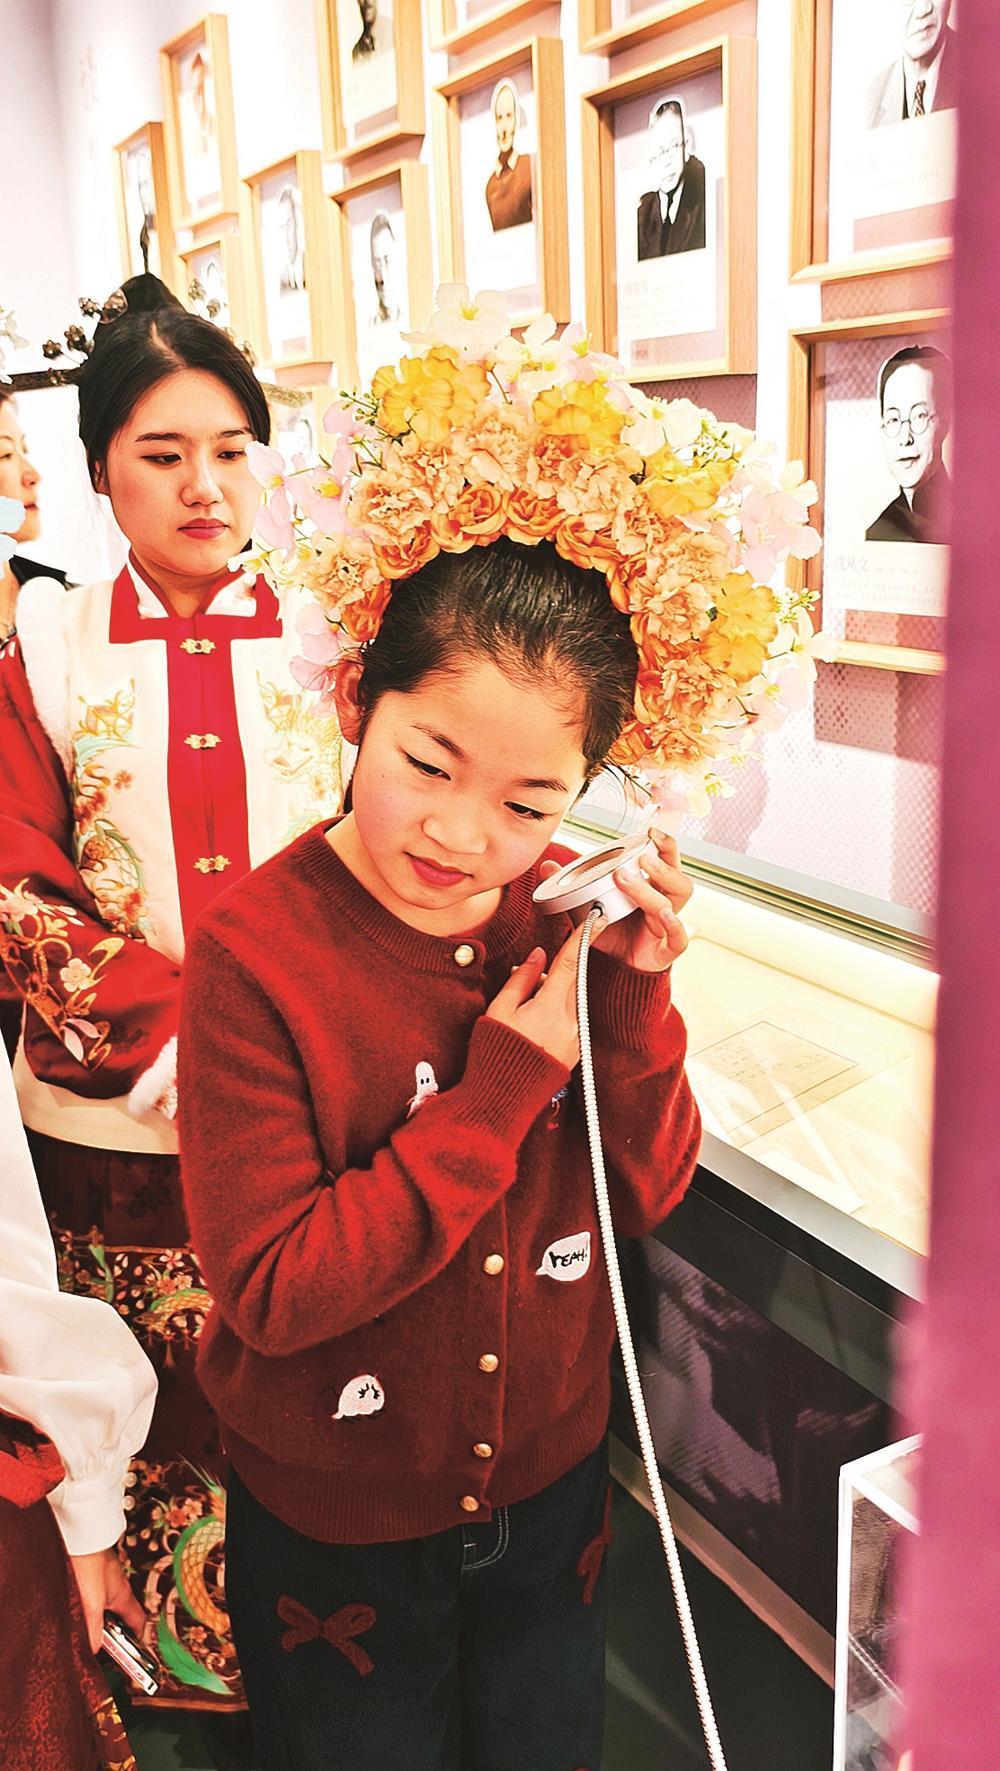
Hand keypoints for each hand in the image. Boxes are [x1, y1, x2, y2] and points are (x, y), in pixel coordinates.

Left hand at [69, 1546, 145, 1655]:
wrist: (79, 1534)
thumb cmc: (89, 1562)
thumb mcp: (91, 1603)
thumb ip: (93, 1629)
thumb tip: (94, 1650)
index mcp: (123, 1595)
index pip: (138, 1621)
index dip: (137, 1637)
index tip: (132, 1652)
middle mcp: (117, 1586)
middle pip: (120, 1614)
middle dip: (112, 1630)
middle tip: (100, 1644)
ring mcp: (105, 1577)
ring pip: (105, 1604)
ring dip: (97, 1617)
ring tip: (82, 1627)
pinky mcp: (91, 1571)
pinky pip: (94, 1593)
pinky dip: (87, 1604)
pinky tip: (74, 1607)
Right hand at [485, 926, 585, 1069]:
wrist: (505, 1098)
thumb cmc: (496, 1052)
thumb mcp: (500, 1010)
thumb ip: (522, 979)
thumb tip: (538, 956)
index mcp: (551, 1007)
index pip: (571, 963)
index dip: (583, 938)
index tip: (597, 919)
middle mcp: (571, 1022)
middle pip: (572, 981)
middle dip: (555, 973)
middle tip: (529, 983)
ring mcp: (576, 1037)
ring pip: (572, 1000)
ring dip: (553, 995)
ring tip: (525, 1012)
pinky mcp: (575, 1050)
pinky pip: (572, 1019)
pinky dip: (557, 1012)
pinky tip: (535, 1024)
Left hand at [539, 829, 691, 973]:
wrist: (611, 970)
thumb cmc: (609, 933)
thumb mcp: (587, 907)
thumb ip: (570, 887)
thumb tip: (547, 866)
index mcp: (652, 887)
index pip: (667, 860)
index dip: (665, 844)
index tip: (650, 831)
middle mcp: (665, 903)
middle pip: (678, 877)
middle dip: (663, 863)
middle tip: (640, 857)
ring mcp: (667, 926)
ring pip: (676, 900)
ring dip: (653, 888)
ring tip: (630, 880)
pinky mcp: (667, 950)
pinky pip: (680, 937)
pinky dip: (673, 925)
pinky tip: (663, 914)